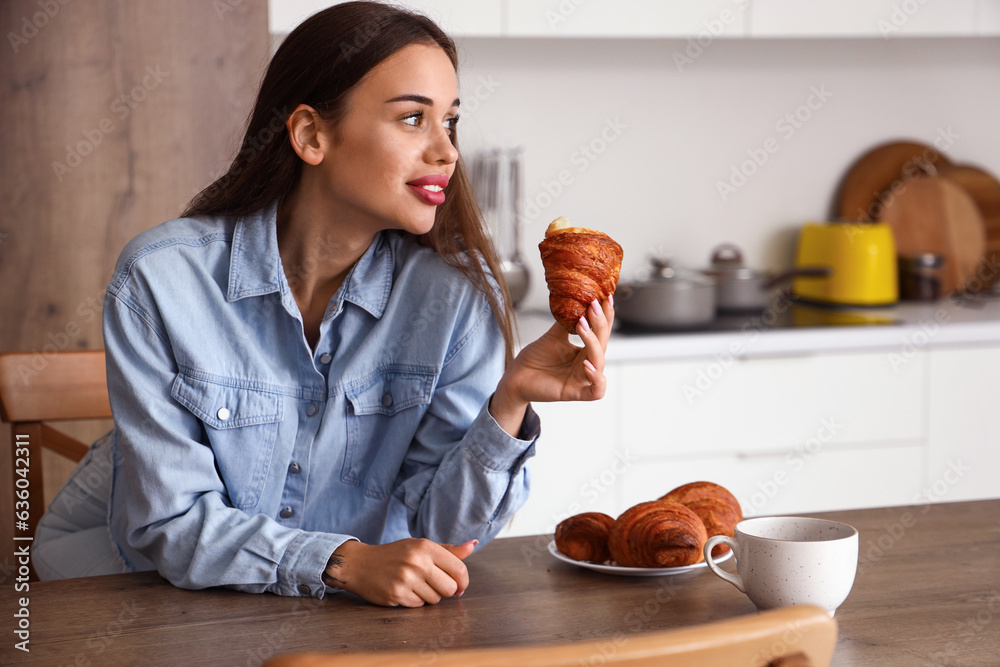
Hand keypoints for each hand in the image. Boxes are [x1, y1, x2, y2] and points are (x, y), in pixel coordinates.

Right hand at [324, 538, 476, 606]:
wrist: (359, 564)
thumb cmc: (395, 554)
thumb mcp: (420, 546)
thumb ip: (448, 550)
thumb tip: (473, 545)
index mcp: (426, 547)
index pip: (459, 569)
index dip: (463, 581)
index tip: (459, 586)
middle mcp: (417, 562)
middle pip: (450, 589)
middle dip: (445, 591)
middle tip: (433, 585)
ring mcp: (406, 579)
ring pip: (435, 600)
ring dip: (429, 596)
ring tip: (415, 585)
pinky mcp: (396, 594)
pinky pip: (419, 606)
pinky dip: (415, 601)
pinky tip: (405, 591)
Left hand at [490, 297, 613, 434]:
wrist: (515, 377)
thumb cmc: (534, 359)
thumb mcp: (552, 336)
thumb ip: (566, 322)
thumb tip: (577, 299)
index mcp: (584, 350)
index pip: (600, 332)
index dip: (605, 315)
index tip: (605, 297)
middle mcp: (587, 364)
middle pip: (603, 343)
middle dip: (600, 323)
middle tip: (593, 305)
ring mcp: (583, 379)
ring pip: (600, 362)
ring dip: (594, 342)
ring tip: (582, 326)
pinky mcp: (576, 393)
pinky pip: (597, 390)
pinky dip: (596, 377)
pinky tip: (586, 363)